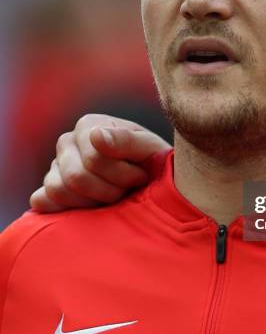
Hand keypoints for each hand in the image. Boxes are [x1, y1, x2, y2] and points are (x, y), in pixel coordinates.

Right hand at [30, 114, 170, 211]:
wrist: (151, 181)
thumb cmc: (153, 161)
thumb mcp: (150, 148)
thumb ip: (126, 140)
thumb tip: (96, 136)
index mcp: (89, 126)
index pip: (94, 160)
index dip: (122, 175)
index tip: (141, 176)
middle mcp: (67, 142)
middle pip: (76, 178)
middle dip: (110, 191)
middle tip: (129, 189)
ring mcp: (55, 165)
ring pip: (59, 191)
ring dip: (93, 202)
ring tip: (115, 196)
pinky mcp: (49, 188)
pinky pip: (43, 201)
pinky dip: (66, 208)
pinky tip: (91, 207)